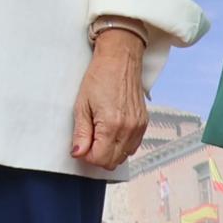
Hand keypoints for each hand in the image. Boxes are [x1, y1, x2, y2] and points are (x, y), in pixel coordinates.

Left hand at [69, 25, 150, 170]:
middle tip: (88, 140)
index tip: (81, 146)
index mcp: (112, 124)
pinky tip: (111, 132)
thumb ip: (81, 133)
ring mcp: (139, 127)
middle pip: (113, 161)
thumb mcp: (82, 105)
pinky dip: (121, 145)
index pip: (100, 159)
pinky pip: (133, 146)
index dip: (87, 156)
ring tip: (99, 133)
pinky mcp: (144, 123)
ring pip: (124, 156)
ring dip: (110, 152)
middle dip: (98, 156)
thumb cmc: (99, 78)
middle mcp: (129, 128)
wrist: (120, 60)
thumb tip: (78, 153)